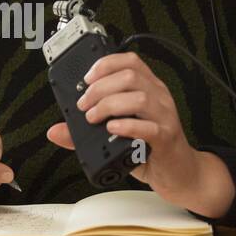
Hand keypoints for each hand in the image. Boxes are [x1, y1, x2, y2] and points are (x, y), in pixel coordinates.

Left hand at [45, 52, 234, 217]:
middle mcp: (158, 98)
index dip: (105, 65)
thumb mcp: (117, 136)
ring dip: (109, 105)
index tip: (86, 79)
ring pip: (138, 97)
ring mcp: (164, 117)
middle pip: (130, 77)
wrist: (179, 174)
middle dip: (99, 88)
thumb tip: (56, 131)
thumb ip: (86, 132)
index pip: (130, 62)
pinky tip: (112, 129)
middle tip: (84, 105)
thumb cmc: (151, 150)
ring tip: (94, 118)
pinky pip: (149, 127)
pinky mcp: (166, 138)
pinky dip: (127, 126)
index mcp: (149, 89)